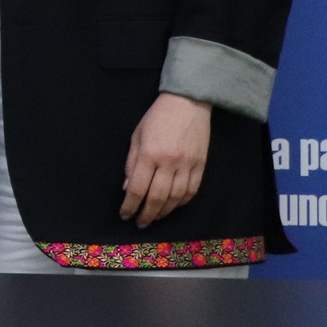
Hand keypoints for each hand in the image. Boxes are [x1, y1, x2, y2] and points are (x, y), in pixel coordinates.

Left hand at [121, 93, 210, 226]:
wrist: (188, 103)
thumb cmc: (157, 117)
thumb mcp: (137, 136)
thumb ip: (132, 163)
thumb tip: (128, 188)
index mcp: (149, 154)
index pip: (138, 188)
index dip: (130, 205)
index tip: (125, 215)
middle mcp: (169, 162)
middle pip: (157, 197)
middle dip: (146, 214)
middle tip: (140, 223)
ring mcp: (187, 165)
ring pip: (176, 198)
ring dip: (164, 212)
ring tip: (154, 218)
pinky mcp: (201, 165)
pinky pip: (192, 191)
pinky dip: (181, 202)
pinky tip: (172, 206)